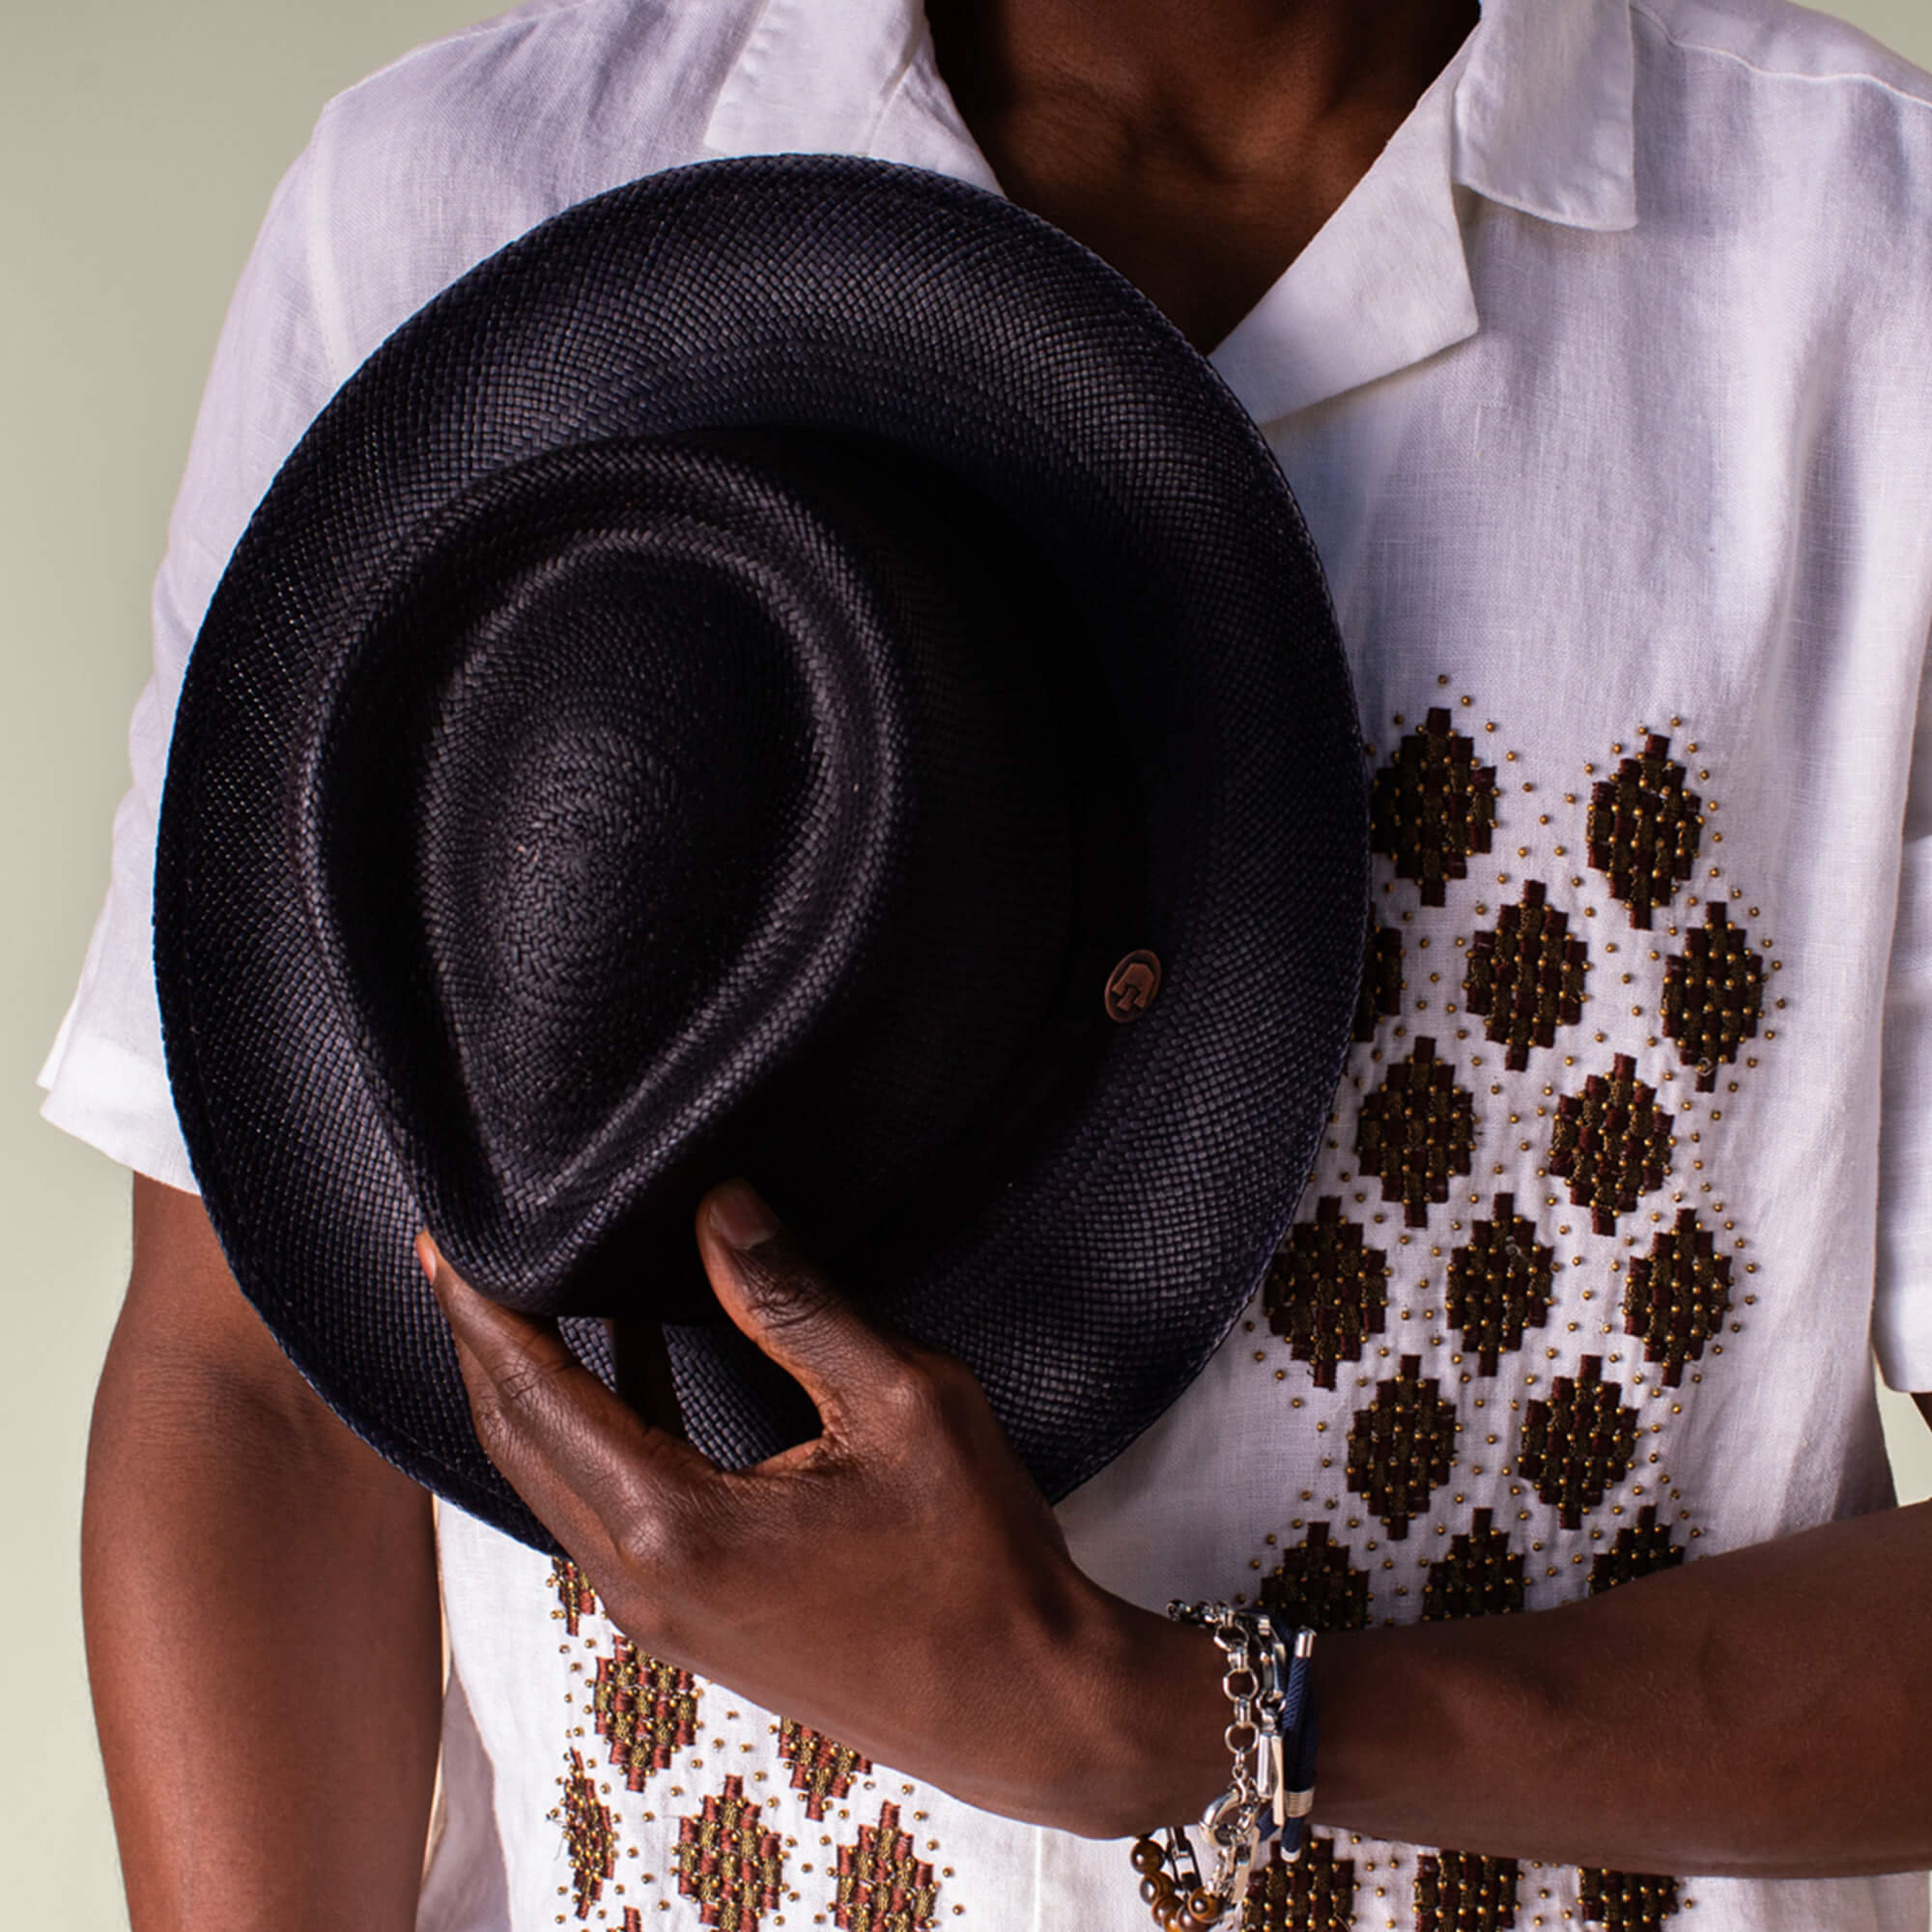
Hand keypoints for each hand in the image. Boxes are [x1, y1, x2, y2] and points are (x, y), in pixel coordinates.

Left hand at [418, 1178, 1220, 1836]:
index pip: (536, 1398)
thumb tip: (719, 1210)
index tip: (446, 1243)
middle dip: (484, 1345)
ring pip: (556, 1484)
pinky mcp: (696, 1625)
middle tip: (468, 1258)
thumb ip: (797, 1304)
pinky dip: (594, 1434)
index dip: (483, 1311)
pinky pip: (606, 1514)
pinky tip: (633, 1364)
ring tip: (532, 1298)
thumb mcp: (904, 1402)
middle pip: (519, 1445)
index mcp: (678, 1527)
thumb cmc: (977, 1562)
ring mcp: (664, 1616)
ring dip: (535, 1392)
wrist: (1022, 1706)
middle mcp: (644, 1582)